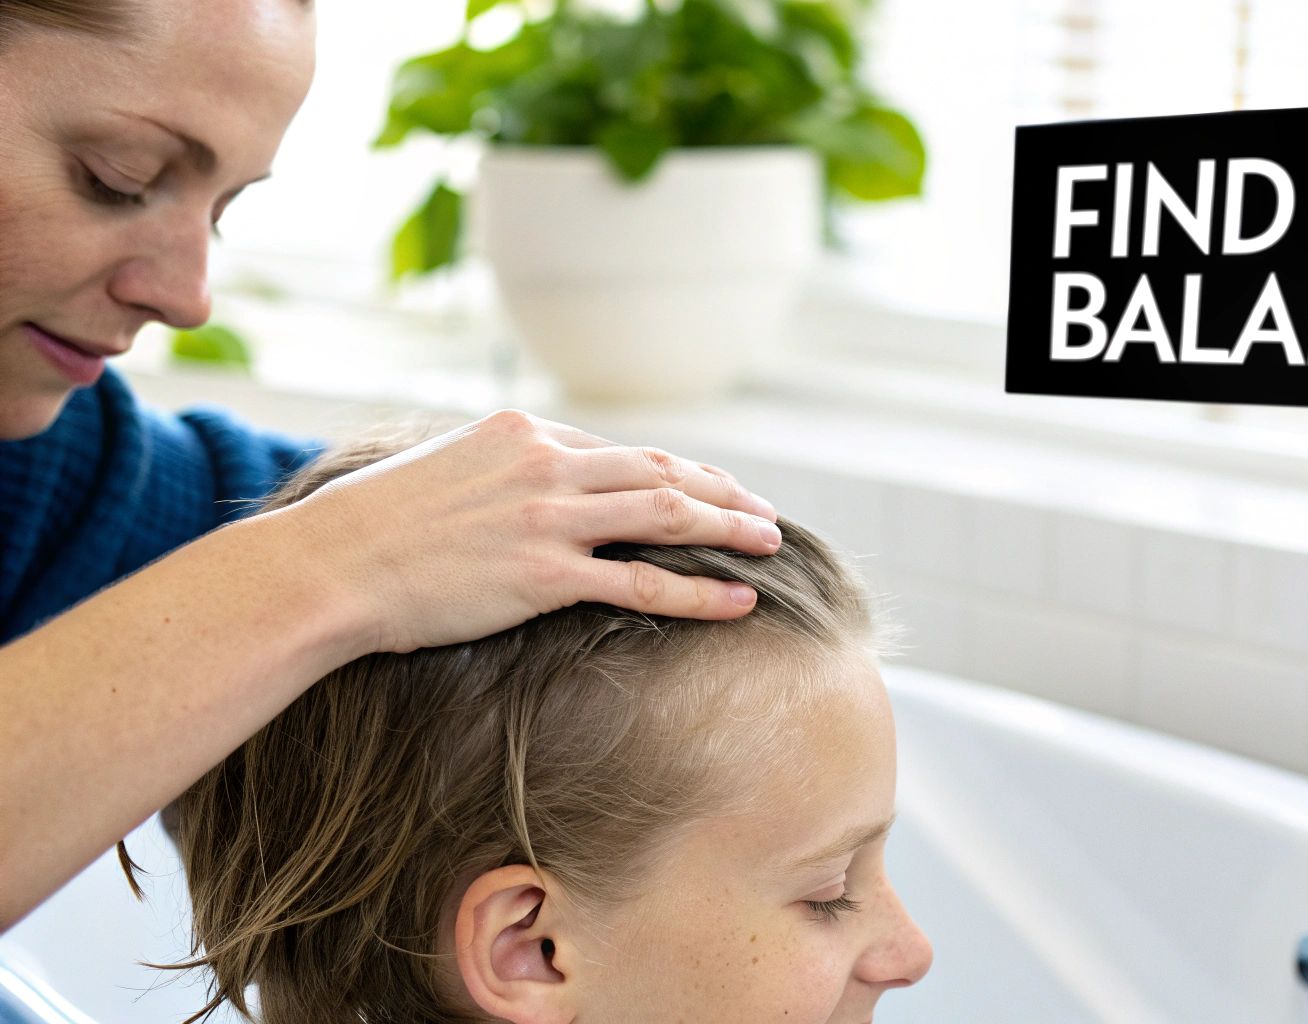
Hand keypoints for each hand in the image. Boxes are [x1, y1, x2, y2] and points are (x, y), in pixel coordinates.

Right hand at [272, 409, 779, 653]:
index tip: (711, 487)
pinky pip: (643, 581)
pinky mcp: (543, 575)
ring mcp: (547, 518)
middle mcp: (544, 463)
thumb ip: (497, 470)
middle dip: (721, 490)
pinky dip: (699, 590)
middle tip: (763, 513)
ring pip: (665, 513)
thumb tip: (526, 487)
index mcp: (521, 432)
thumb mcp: (440, 470)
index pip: (618, 451)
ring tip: (770, 543)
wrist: (326, 566)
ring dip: (727, 526)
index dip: (677, 471)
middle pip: (659, 470)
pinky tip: (736, 600)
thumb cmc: (370, 526)